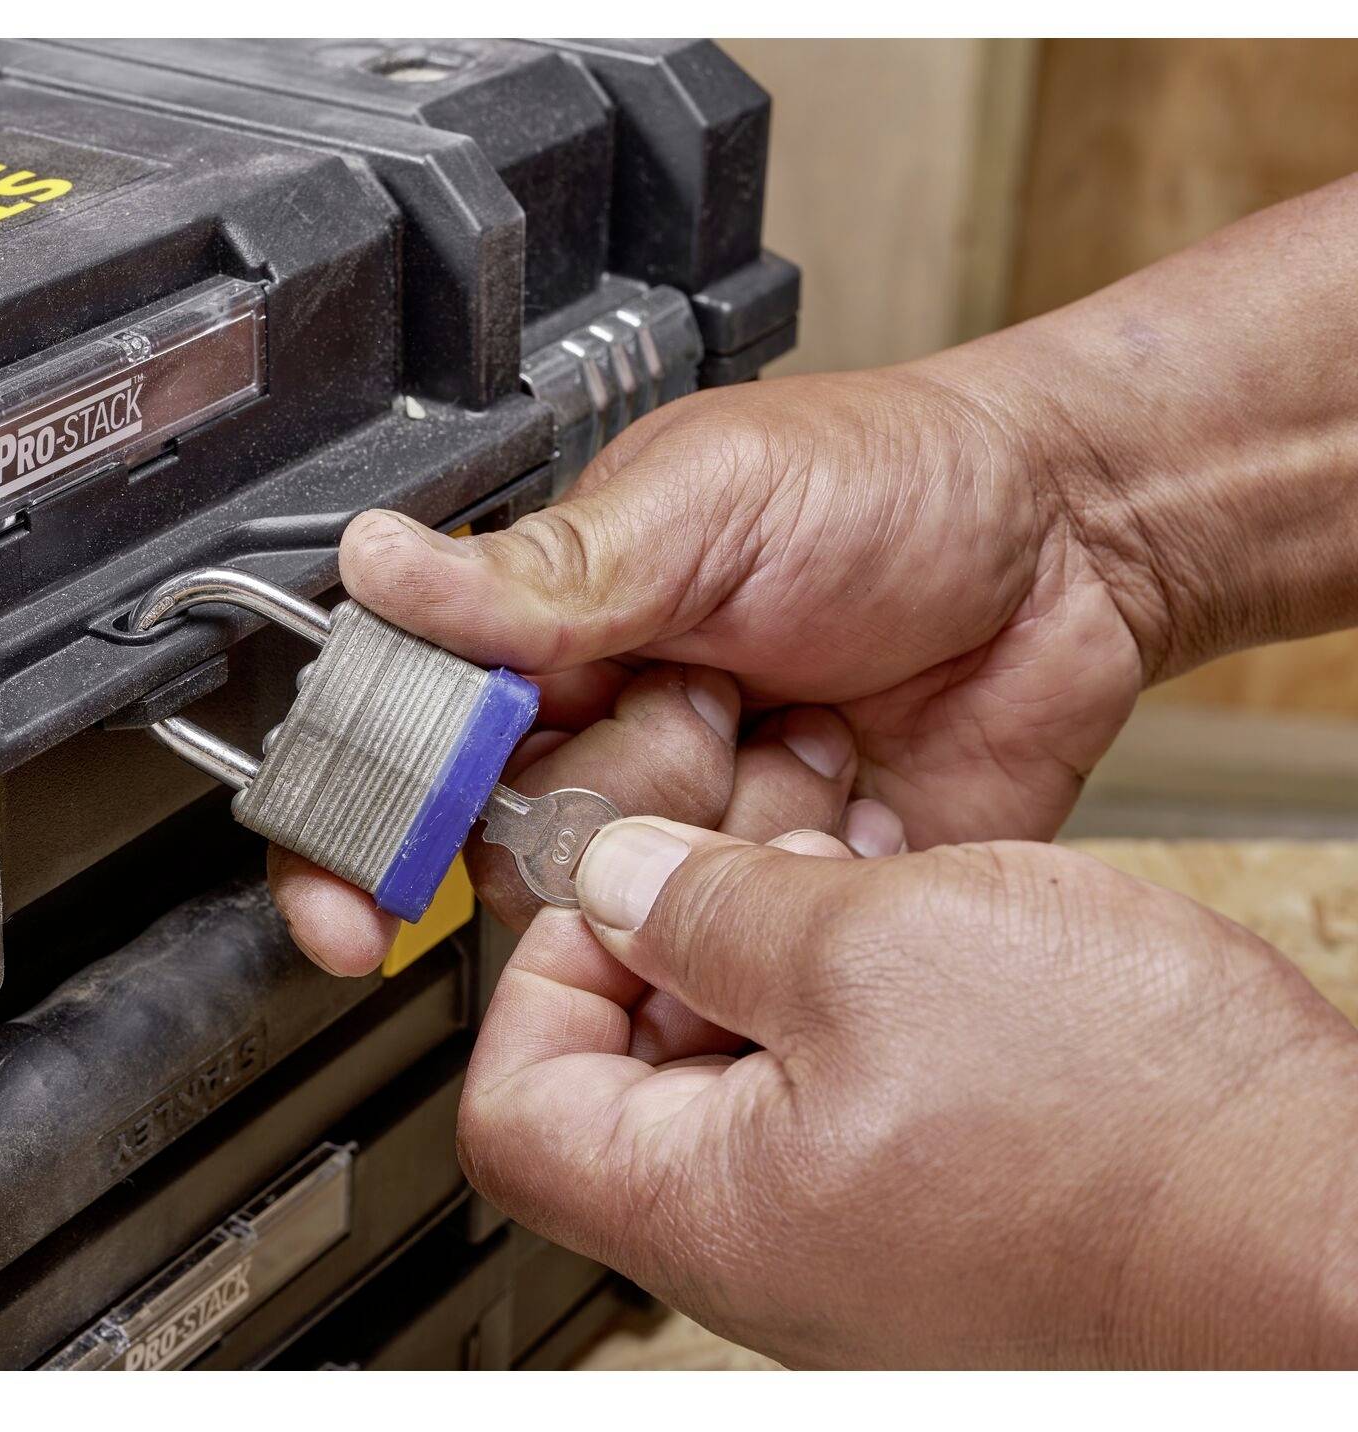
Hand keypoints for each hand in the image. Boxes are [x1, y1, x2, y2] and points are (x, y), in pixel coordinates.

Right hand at [338, 359, 1144, 855]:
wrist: (1074, 546)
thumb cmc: (889, 483)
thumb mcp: (704, 500)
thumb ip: (542, 570)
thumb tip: (380, 565)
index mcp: (550, 634)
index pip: (408, 752)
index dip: (364, 836)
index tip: (357, 907)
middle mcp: (607, 738)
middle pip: (516, 850)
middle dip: (617, 792)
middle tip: (711, 697)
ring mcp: (699, 824)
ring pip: (627, 908)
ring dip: (722, 831)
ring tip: (804, 731)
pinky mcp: (788, 890)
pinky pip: (746, 947)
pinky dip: (796, 886)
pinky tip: (849, 795)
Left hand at [459, 819, 1357, 1367]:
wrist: (1332, 1231)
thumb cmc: (1138, 1129)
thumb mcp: (878, 947)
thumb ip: (707, 909)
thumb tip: (613, 877)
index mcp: (706, 1209)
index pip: (513, 1104)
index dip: (543, 972)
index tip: (609, 882)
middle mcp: (762, 1249)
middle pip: (621, 1079)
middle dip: (669, 940)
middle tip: (746, 851)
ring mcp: (850, 1240)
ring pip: (737, 1073)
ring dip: (770, 954)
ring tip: (851, 875)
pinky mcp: (932, 1212)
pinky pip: (834, 1095)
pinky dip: (847, 999)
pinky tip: (914, 928)